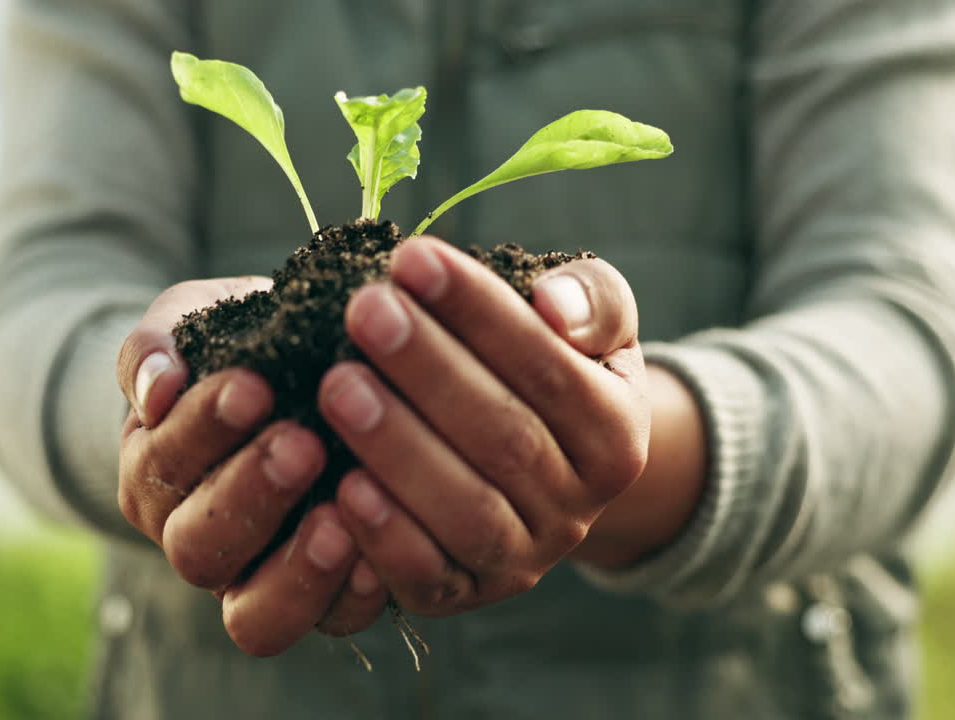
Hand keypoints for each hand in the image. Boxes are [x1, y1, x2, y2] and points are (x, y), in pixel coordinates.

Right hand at [115, 277, 388, 655]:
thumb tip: (156, 391)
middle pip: (199, 547)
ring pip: (254, 613)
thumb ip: (157, 345)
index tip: (253, 386)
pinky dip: (353, 597)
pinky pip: (330, 621)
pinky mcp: (324, 601)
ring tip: (340, 517)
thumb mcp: (192, 322)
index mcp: (156, 475)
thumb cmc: (240, 347)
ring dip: (297, 568)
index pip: (162, 467)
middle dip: (249, 495)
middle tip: (303, 444)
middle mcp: (195, 539)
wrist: (299, 375)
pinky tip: (381, 558)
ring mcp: (256, 581)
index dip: (202, 431)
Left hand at [320, 236, 650, 615]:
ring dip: (398, 447)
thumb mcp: (590, 323)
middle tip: (363, 310)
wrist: (543, 465)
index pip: (547, 364)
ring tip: (337, 385)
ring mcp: (522, 560)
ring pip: (467, 512)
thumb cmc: (552, 368)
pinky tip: (340, 486)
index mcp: (618, 432)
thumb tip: (553, 306)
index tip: (411, 258)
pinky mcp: (463, 594)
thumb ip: (590, 299)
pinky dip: (386, 538)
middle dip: (428, 369)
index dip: (478, 311)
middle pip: (504, 437)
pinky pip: (428, 578)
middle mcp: (579, 507)